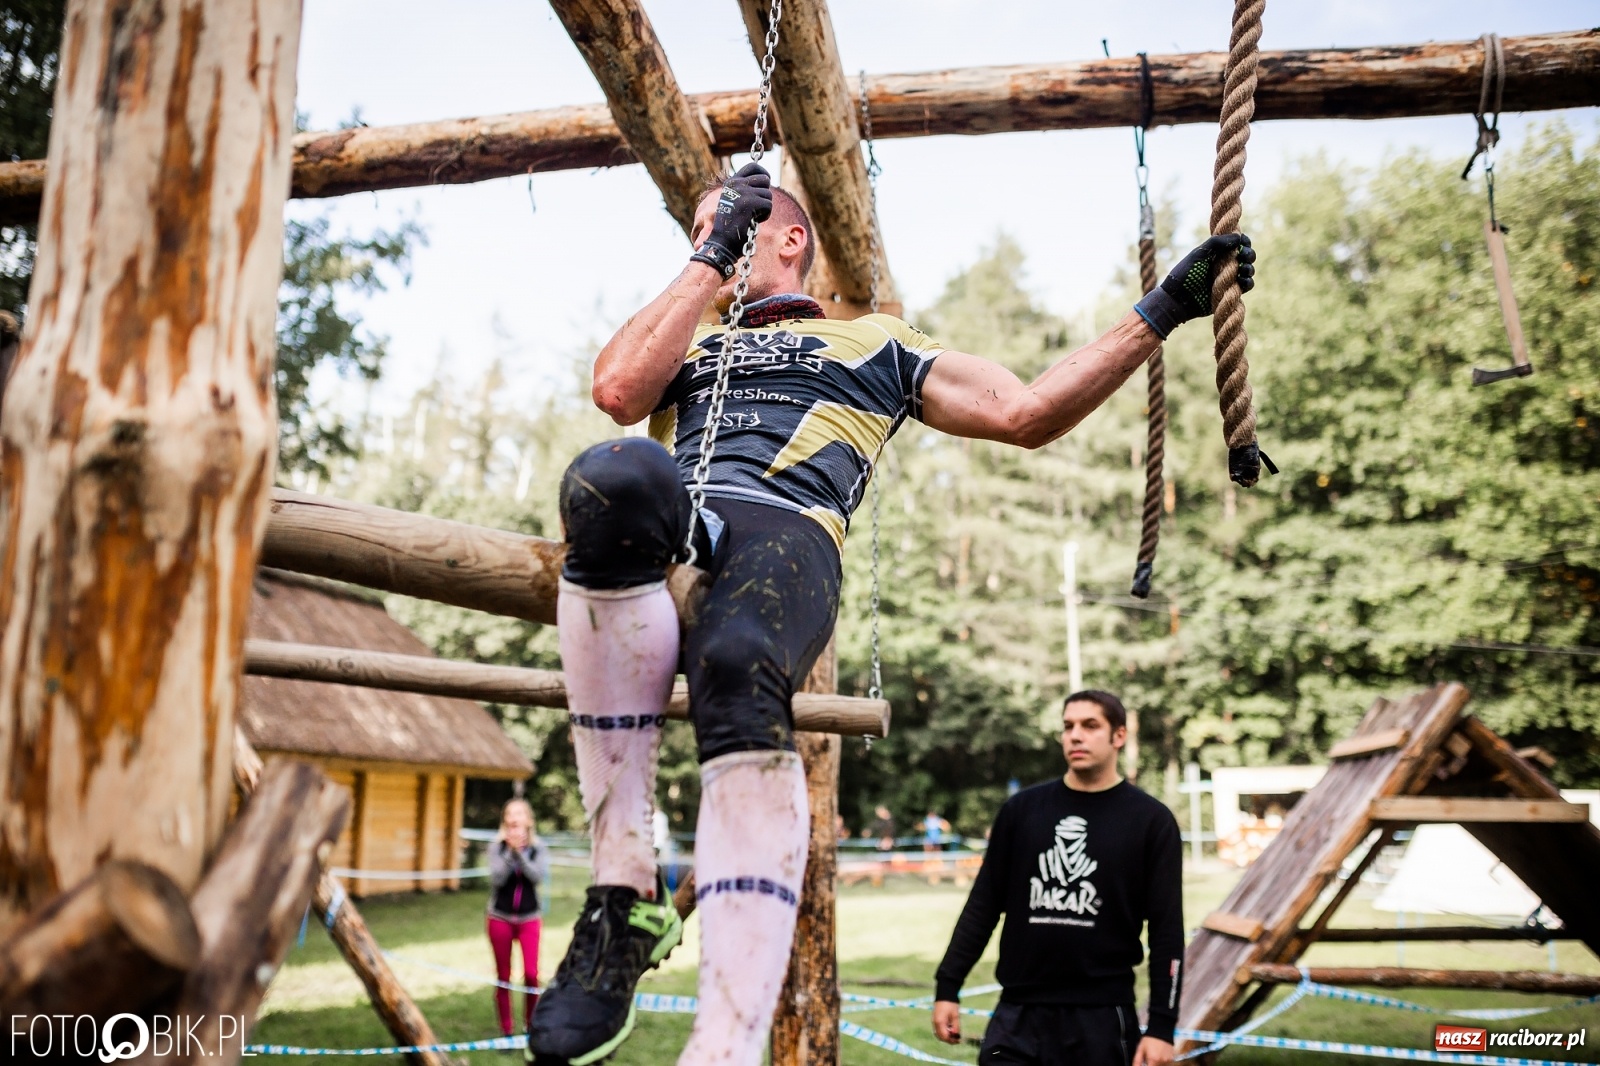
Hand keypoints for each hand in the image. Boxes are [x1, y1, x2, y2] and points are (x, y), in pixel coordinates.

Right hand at [689, 162, 773, 278]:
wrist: (721, 241)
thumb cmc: (729, 227)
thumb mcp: (735, 203)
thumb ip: (745, 191)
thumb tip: (765, 180)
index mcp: (731, 183)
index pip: (753, 167)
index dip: (763, 173)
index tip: (765, 184)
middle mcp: (736, 184)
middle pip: (765, 180)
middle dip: (765, 195)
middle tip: (757, 208)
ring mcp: (743, 192)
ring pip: (768, 195)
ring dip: (764, 209)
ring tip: (751, 217)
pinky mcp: (750, 202)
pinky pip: (768, 206)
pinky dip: (764, 216)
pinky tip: (753, 222)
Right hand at [931, 1001, 961, 1044]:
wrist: (945, 994)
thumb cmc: (951, 1004)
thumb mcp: (956, 1016)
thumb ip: (956, 1027)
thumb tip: (956, 1036)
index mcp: (939, 1022)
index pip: (944, 1037)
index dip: (951, 1040)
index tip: (958, 1041)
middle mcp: (935, 1023)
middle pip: (941, 1037)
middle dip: (949, 1039)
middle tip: (957, 1039)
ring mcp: (934, 1021)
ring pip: (939, 1034)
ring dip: (946, 1036)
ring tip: (954, 1033)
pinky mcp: (935, 1019)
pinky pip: (938, 1029)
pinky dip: (944, 1031)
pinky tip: (950, 1028)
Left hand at [1133, 233, 1255, 337]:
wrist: (1178, 301)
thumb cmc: (1184, 275)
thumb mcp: (1198, 255)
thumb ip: (1215, 243)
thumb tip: (1238, 237)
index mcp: (1217, 252)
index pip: (1236, 243)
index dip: (1243, 241)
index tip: (1243, 242)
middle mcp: (1225, 264)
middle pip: (1246, 255)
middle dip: (1249, 254)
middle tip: (1244, 256)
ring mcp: (1228, 279)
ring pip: (1248, 270)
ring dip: (1249, 268)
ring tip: (1243, 270)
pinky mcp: (1230, 293)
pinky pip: (1245, 287)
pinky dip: (1247, 283)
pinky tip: (1242, 281)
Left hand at [1133, 1036, 1174, 1065]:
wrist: (1161, 1030)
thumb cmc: (1149, 1038)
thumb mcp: (1140, 1048)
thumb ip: (1137, 1060)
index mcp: (1153, 1060)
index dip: (1146, 1065)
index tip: (1145, 1063)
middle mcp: (1162, 1061)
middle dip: (1151, 1064)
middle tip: (1149, 1058)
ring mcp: (1168, 1060)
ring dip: (1156, 1062)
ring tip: (1154, 1054)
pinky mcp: (1172, 1058)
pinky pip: (1165, 1062)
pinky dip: (1162, 1060)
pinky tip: (1159, 1053)